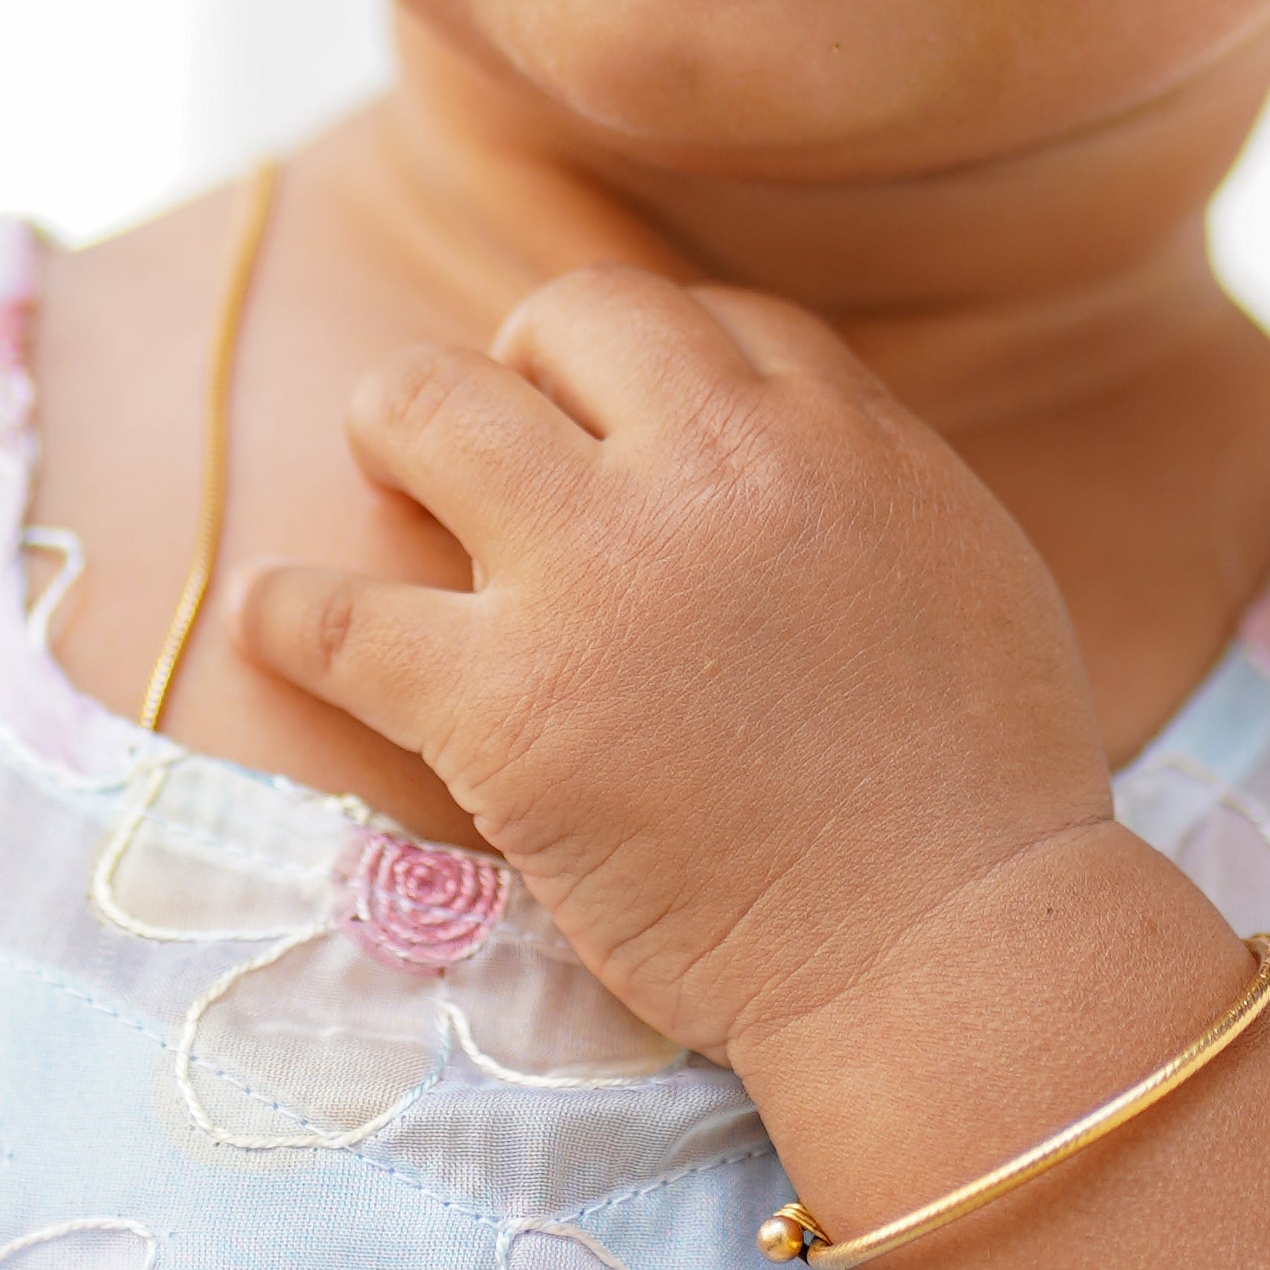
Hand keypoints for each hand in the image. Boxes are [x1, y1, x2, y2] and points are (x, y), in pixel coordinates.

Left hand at [231, 268, 1120, 1065]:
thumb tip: (795, 448)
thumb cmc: (985, 797)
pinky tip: (285, 622)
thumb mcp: (969, 563)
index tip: (625, 424)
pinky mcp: (501, 705)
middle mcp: (707, 469)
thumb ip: (867, 479)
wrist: (945, 951)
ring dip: (395, 435)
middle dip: (521, 367)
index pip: (710, 321)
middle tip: (502, 455)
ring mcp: (593, 578)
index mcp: (832, 436)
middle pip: (564, 318)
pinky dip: (290, 615)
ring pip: (419, 403)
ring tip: (398, 497)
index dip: (650, 369)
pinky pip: (331, 614)